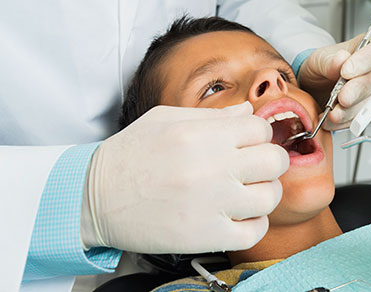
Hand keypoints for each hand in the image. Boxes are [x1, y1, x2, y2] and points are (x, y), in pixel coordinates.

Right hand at [80, 102, 288, 253]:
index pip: (260, 129)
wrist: (95, 197)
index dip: (259, 135)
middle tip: (255, 168)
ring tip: (246, 193)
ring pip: (270, 197)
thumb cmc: (130, 155)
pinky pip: (254, 232)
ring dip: (264, 194)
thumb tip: (248, 112)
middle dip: (270, 162)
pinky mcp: (205, 235)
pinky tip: (239, 217)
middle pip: (274, 161)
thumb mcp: (165, 120)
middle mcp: (211, 167)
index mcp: (201, 135)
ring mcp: (211, 204)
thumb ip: (212, 116)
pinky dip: (253, 225)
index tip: (249, 144)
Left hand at [298, 33, 370, 130]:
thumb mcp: (320, 59)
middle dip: (359, 90)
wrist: (316, 87)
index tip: (346, 70)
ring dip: (351, 110)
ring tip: (332, 112)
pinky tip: (332, 119)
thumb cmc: (324, 67)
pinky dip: (346, 121)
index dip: (368, 60)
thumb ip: (330, 60)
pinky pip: (364, 119)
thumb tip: (341, 59)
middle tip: (341, 97)